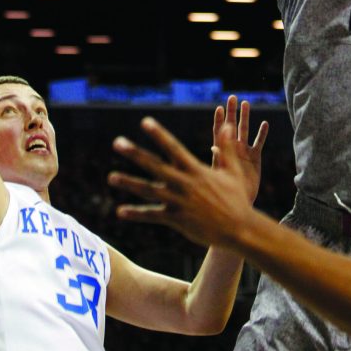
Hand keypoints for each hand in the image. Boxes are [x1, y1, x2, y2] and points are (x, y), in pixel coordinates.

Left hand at [108, 118, 254, 248]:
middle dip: (136, 153)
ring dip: (129, 182)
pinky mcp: (176, 219)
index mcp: (196, 169)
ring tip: (111, 177)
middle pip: (155, 166)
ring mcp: (178, 202)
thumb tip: (227, 126)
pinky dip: (136, 214)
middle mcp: (184, 183)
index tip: (145, 121)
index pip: (173, 147)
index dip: (159, 134)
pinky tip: (120, 211)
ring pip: (148, 190)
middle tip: (117, 142)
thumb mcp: (232, 171)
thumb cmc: (237, 198)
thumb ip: (226, 148)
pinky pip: (152, 216)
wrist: (239, 229)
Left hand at [212, 96, 268, 203]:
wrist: (239, 206)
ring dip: (246, 118)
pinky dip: (261, 134)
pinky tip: (264, 123)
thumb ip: (218, 160)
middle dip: (232, 112)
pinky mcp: (255, 158)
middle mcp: (232, 149)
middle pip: (232, 127)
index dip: (218, 120)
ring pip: (245, 131)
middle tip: (232, 97)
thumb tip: (213, 146)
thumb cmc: (225, 193)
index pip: (218, 132)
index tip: (218, 108)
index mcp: (221, 152)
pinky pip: (259, 143)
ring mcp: (244, 152)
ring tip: (246, 103)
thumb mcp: (221, 175)